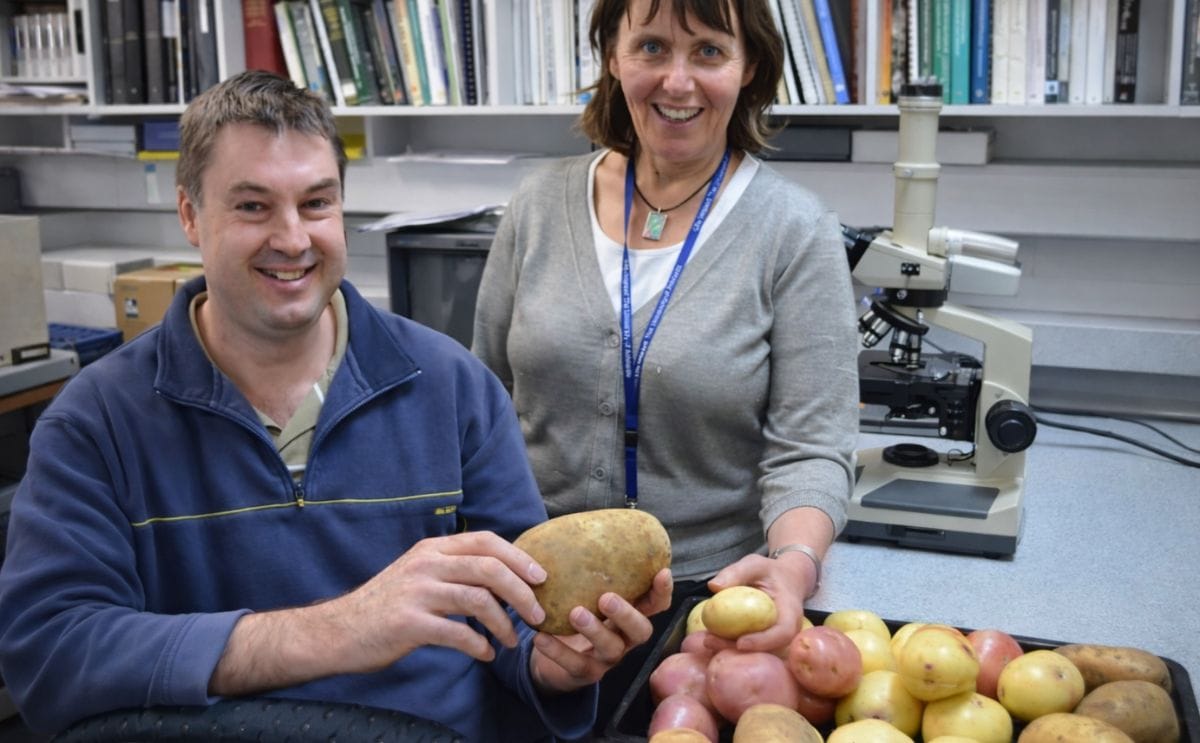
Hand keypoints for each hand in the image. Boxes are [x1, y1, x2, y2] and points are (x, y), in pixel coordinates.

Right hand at [331, 531, 548, 670]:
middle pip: (489, 569)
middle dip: (522, 592)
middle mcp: (425, 564)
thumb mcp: (418, 573)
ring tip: (511, 641)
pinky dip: (478, 645)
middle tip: (537, 614)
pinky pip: (457, 634)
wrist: (337, 630)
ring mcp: (416, 592)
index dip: (518, 557)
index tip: (541, 577)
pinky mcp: (408, 623)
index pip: (485, 541)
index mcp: (432, 549)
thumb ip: (454, 569)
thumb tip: (503, 575)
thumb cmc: (385, 605)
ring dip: (504, 624)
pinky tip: (485, 653)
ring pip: (478, 600)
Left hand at [528, 567, 672, 693]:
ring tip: (575, 613)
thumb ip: (587, 569)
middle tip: (607, 597)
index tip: (662, 572)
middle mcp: (624, 637)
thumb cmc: (572, 612)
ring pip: (611, 648)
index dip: (662, 590)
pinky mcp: (584, 674)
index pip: (655, 604)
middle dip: (627, 613)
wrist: (549, 658)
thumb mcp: (583, 591)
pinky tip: (540, 638)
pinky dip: (558, 651)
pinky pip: (575, 664)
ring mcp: (606, 658)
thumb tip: (577, 528)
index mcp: (629, 614)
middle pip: (641, 630)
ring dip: (594, 630)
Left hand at [705, 553, 810, 653]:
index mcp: (790, 613)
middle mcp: (787, 631)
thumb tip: (714, 586)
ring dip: (731, 650)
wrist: (785, 579)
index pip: (783, 633)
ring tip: (708, 640)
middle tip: (711, 641)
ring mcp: (776, 639)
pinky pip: (751, 649)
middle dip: (738, 650)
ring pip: (757, 652)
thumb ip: (737, 572)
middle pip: (767, 649)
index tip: (740, 642)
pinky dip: (731, 645)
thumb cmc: (770, 572)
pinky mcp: (765, 641)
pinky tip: (713, 638)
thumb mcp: (755, 564)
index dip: (763, 642)